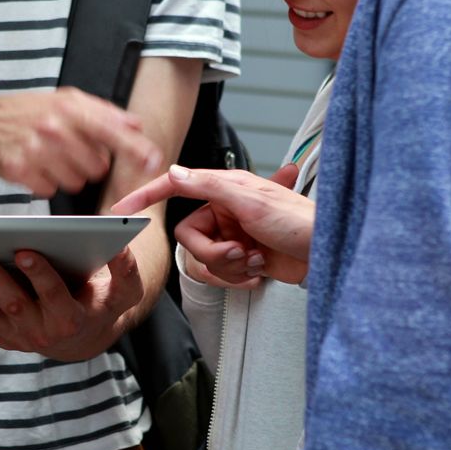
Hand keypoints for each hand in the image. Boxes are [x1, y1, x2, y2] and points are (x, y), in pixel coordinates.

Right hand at [0, 88, 162, 196]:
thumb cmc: (28, 111)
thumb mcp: (65, 101)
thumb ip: (103, 112)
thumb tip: (136, 125)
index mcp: (70, 108)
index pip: (112, 130)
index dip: (136, 148)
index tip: (153, 162)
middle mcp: (54, 128)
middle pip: (96, 166)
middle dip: (88, 163)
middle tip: (69, 150)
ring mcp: (35, 149)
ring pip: (75, 182)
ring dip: (67, 175)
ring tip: (49, 156)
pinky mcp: (19, 169)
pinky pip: (49, 190)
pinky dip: (44, 183)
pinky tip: (33, 165)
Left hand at [0, 248, 143, 361]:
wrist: (85, 336)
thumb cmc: (104, 301)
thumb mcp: (125, 289)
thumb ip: (125, 270)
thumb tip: (121, 247)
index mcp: (72, 317)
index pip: (54, 294)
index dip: (39, 274)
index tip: (24, 250)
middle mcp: (43, 333)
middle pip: (14, 306)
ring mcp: (17, 338)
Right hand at [113, 164, 312, 282]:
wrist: (327, 252)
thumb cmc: (299, 221)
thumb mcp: (251, 200)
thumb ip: (208, 186)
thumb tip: (174, 173)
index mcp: (223, 188)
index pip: (176, 188)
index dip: (147, 196)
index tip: (123, 208)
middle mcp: (225, 211)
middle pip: (188, 238)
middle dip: (213, 252)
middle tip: (239, 252)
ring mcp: (232, 236)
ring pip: (203, 259)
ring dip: (229, 267)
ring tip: (256, 261)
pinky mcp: (241, 258)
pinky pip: (220, 274)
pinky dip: (239, 277)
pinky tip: (261, 269)